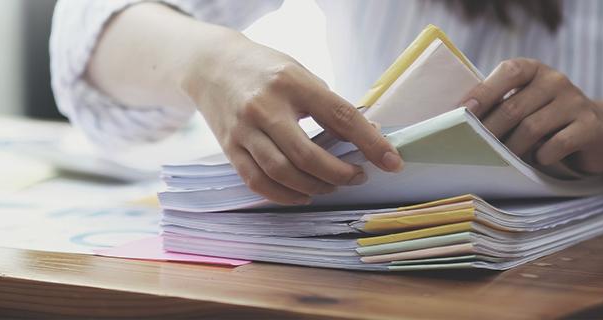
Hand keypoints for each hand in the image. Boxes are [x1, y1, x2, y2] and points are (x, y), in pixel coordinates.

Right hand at [181, 35, 402, 204]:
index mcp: (291, 83)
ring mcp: (244, 130)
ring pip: (282, 173)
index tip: (391, 162)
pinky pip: (258, 182)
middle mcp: (265, 107)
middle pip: (307, 155)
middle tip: (356, 177)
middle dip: (339, 174)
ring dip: (313, 188)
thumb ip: (326, 105)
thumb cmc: (264, 70)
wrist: (211, 65)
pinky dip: (283, 195)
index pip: (339, 117)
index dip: (369, 143)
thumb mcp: (299, 74)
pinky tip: (301, 195)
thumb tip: (363, 138)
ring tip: (329, 187)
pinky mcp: (229, 148)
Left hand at [461, 58, 602, 173]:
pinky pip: (556, 145)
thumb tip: (459, 121)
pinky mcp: (590, 125)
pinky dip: (542, 156)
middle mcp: (555, 80)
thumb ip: (499, 105)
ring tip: (506, 159)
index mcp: (534, 69)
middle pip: (513, 107)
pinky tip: (540, 159)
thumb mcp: (524, 104)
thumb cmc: (547, 120)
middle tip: (474, 149)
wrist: (602, 132)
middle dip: (490, 132)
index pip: (507, 72)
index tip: (462, 112)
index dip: (483, 92)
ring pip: (531, 129)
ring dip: (513, 149)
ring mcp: (575, 101)